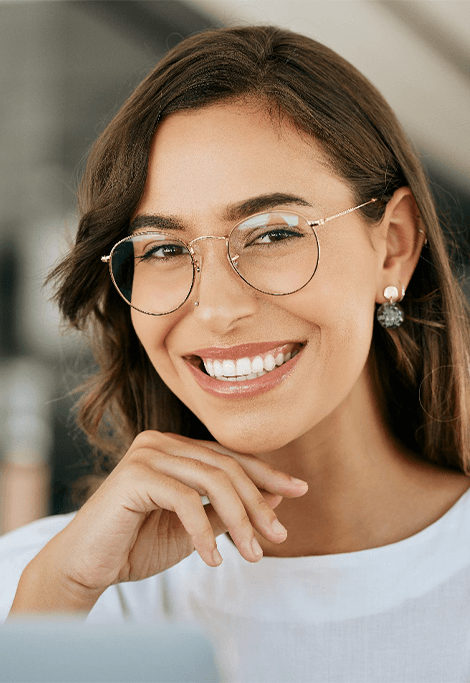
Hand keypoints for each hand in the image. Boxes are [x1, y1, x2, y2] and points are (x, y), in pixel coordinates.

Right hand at [24, 431, 307, 606]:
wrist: (87, 565)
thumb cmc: (138, 544)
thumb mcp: (196, 527)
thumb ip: (228, 509)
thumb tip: (278, 496)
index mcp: (175, 448)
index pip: (231, 456)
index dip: (267, 473)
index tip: (299, 490)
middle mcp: (162, 441)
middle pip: (227, 466)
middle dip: (258, 503)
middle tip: (278, 537)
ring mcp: (148, 453)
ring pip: (213, 480)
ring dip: (240, 520)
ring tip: (253, 555)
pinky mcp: (135, 474)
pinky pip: (186, 500)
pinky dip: (204, 532)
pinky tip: (214, 560)